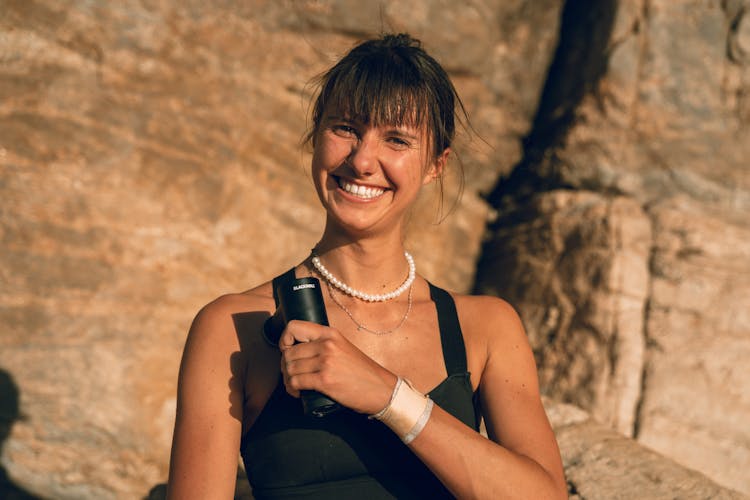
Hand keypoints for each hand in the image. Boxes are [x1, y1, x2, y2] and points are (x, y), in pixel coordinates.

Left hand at [278, 320, 396, 414]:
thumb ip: (324, 344)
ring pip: (290, 368)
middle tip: (292, 374)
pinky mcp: (324, 380)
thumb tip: (299, 351)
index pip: (294, 327)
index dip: (285, 339)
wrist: (381, 389)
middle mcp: (326, 344)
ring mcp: (325, 362)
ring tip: (295, 385)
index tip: (287, 350)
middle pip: (289, 352)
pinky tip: (298, 393)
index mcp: (330, 333)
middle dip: (286, 365)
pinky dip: (292, 389)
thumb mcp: (344, 347)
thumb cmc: (363, 372)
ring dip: (288, 379)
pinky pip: (295, 382)